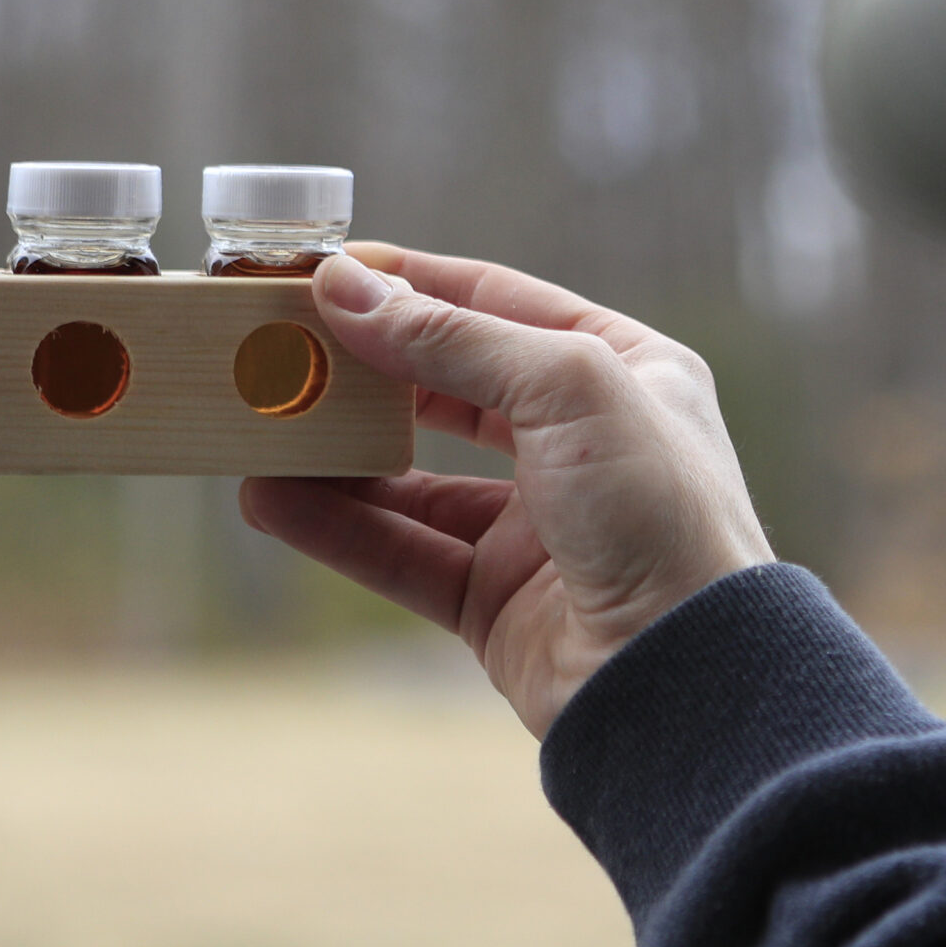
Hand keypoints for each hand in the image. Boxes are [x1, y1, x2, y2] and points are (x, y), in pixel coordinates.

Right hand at [238, 244, 775, 736]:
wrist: (687, 674)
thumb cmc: (660, 511)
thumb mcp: (567, 387)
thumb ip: (453, 339)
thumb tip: (348, 288)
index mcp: (626, 371)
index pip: (499, 303)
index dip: (411, 285)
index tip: (325, 272)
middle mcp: (583, 443)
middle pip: (449, 387)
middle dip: (364, 369)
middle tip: (280, 346)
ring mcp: (539, 525)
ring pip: (414, 478)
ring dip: (335, 455)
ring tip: (258, 427)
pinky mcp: (497, 600)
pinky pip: (401, 551)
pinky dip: (335, 526)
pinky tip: (271, 500)